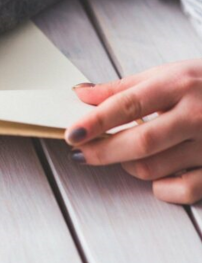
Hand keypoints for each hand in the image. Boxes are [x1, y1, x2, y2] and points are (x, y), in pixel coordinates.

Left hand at [65, 60, 201, 203]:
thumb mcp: (166, 73)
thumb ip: (122, 86)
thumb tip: (82, 95)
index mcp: (178, 84)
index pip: (127, 105)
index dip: (95, 121)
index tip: (72, 133)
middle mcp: (196, 114)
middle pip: (139, 142)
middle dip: (102, 151)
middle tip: (80, 152)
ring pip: (155, 168)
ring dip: (126, 165)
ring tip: (120, 153)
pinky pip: (183, 190)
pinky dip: (160, 187)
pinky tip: (153, 175)